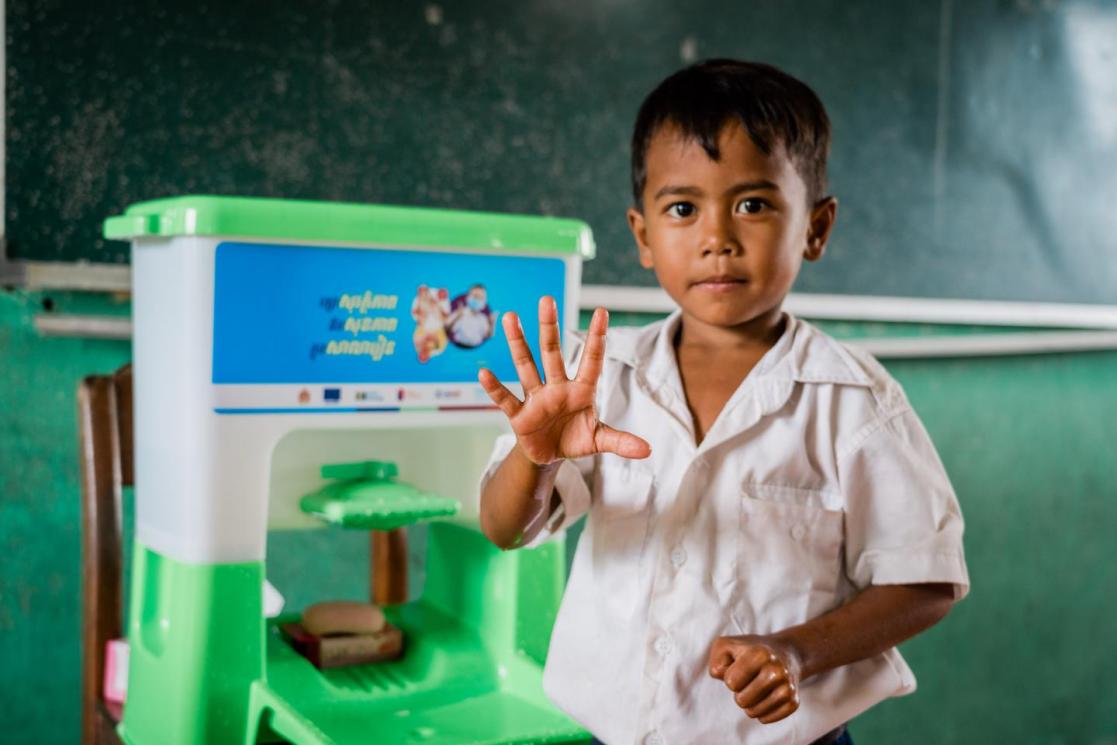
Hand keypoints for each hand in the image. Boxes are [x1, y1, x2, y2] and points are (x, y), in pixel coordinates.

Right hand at [478, 296, 650, 464]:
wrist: (550, 455)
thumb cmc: (575, 439)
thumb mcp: (599, 440)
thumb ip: (621, 442)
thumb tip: (648, 450)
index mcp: (581, 390)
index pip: (591, 360)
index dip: (596, 338)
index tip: (602, 311)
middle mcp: (557, 387)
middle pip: (553, 353)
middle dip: (550, 327)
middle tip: (546, 299)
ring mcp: (537, 398)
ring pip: (527, 366)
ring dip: (518, 344)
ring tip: (510, 317)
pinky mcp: (520, 415)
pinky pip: (506, 399)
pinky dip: (495, 388)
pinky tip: (484, 373)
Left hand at [709, 634, 801, 723]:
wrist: (785, 652)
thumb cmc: (748, 651)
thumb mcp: (726, 646)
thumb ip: (716, 661)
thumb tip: (721, 676)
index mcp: (760, 654)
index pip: (731, 682)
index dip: (730, 678)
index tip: (738, 668)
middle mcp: (777, 670)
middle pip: (742, 701)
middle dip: (739, 692)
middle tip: (748, 680)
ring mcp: (788, 687)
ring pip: (753, 713)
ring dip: (749, 702)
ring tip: (756, 686)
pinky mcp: (793, 702)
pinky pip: (765, 719)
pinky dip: (760, 711)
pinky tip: (765, 696)